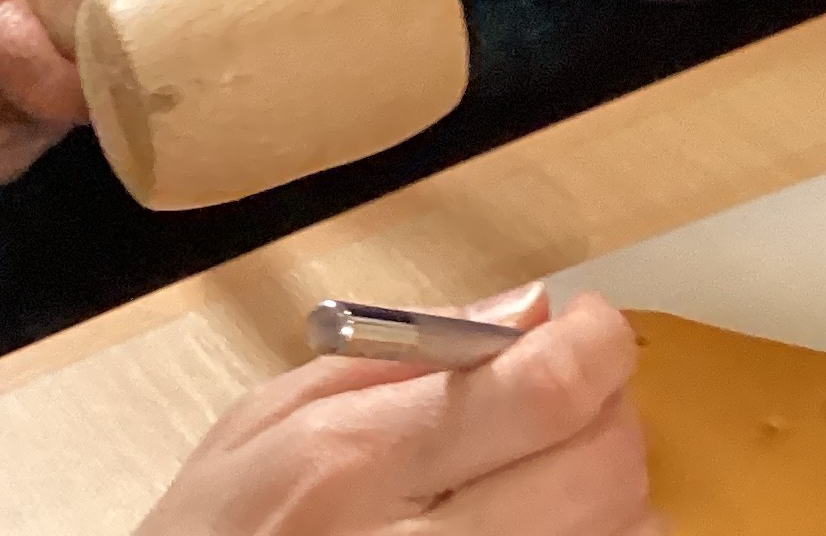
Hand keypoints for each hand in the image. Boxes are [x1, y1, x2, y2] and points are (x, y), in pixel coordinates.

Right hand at [0, 0, 151, 182]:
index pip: (49, 74)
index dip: (108, 58)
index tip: (138, 26)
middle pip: (62, 103)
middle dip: (96, 64)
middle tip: (93, 18)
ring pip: (57, 126)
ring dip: (70, 86)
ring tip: (46, 38)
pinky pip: (35, 144)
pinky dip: (46, 111)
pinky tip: (29, 72)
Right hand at [135, 288, 653, 535]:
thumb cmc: (216, 532)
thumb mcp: (264, 420)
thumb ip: (395, 357)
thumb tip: (523, 311)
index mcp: (352, 466)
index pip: (537, 395)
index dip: (594, 348)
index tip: (588, 329)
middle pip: (600, 471)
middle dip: (607, 413)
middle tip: (567, 394)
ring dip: (609, 493)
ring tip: (546, 472)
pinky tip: (539, 523)